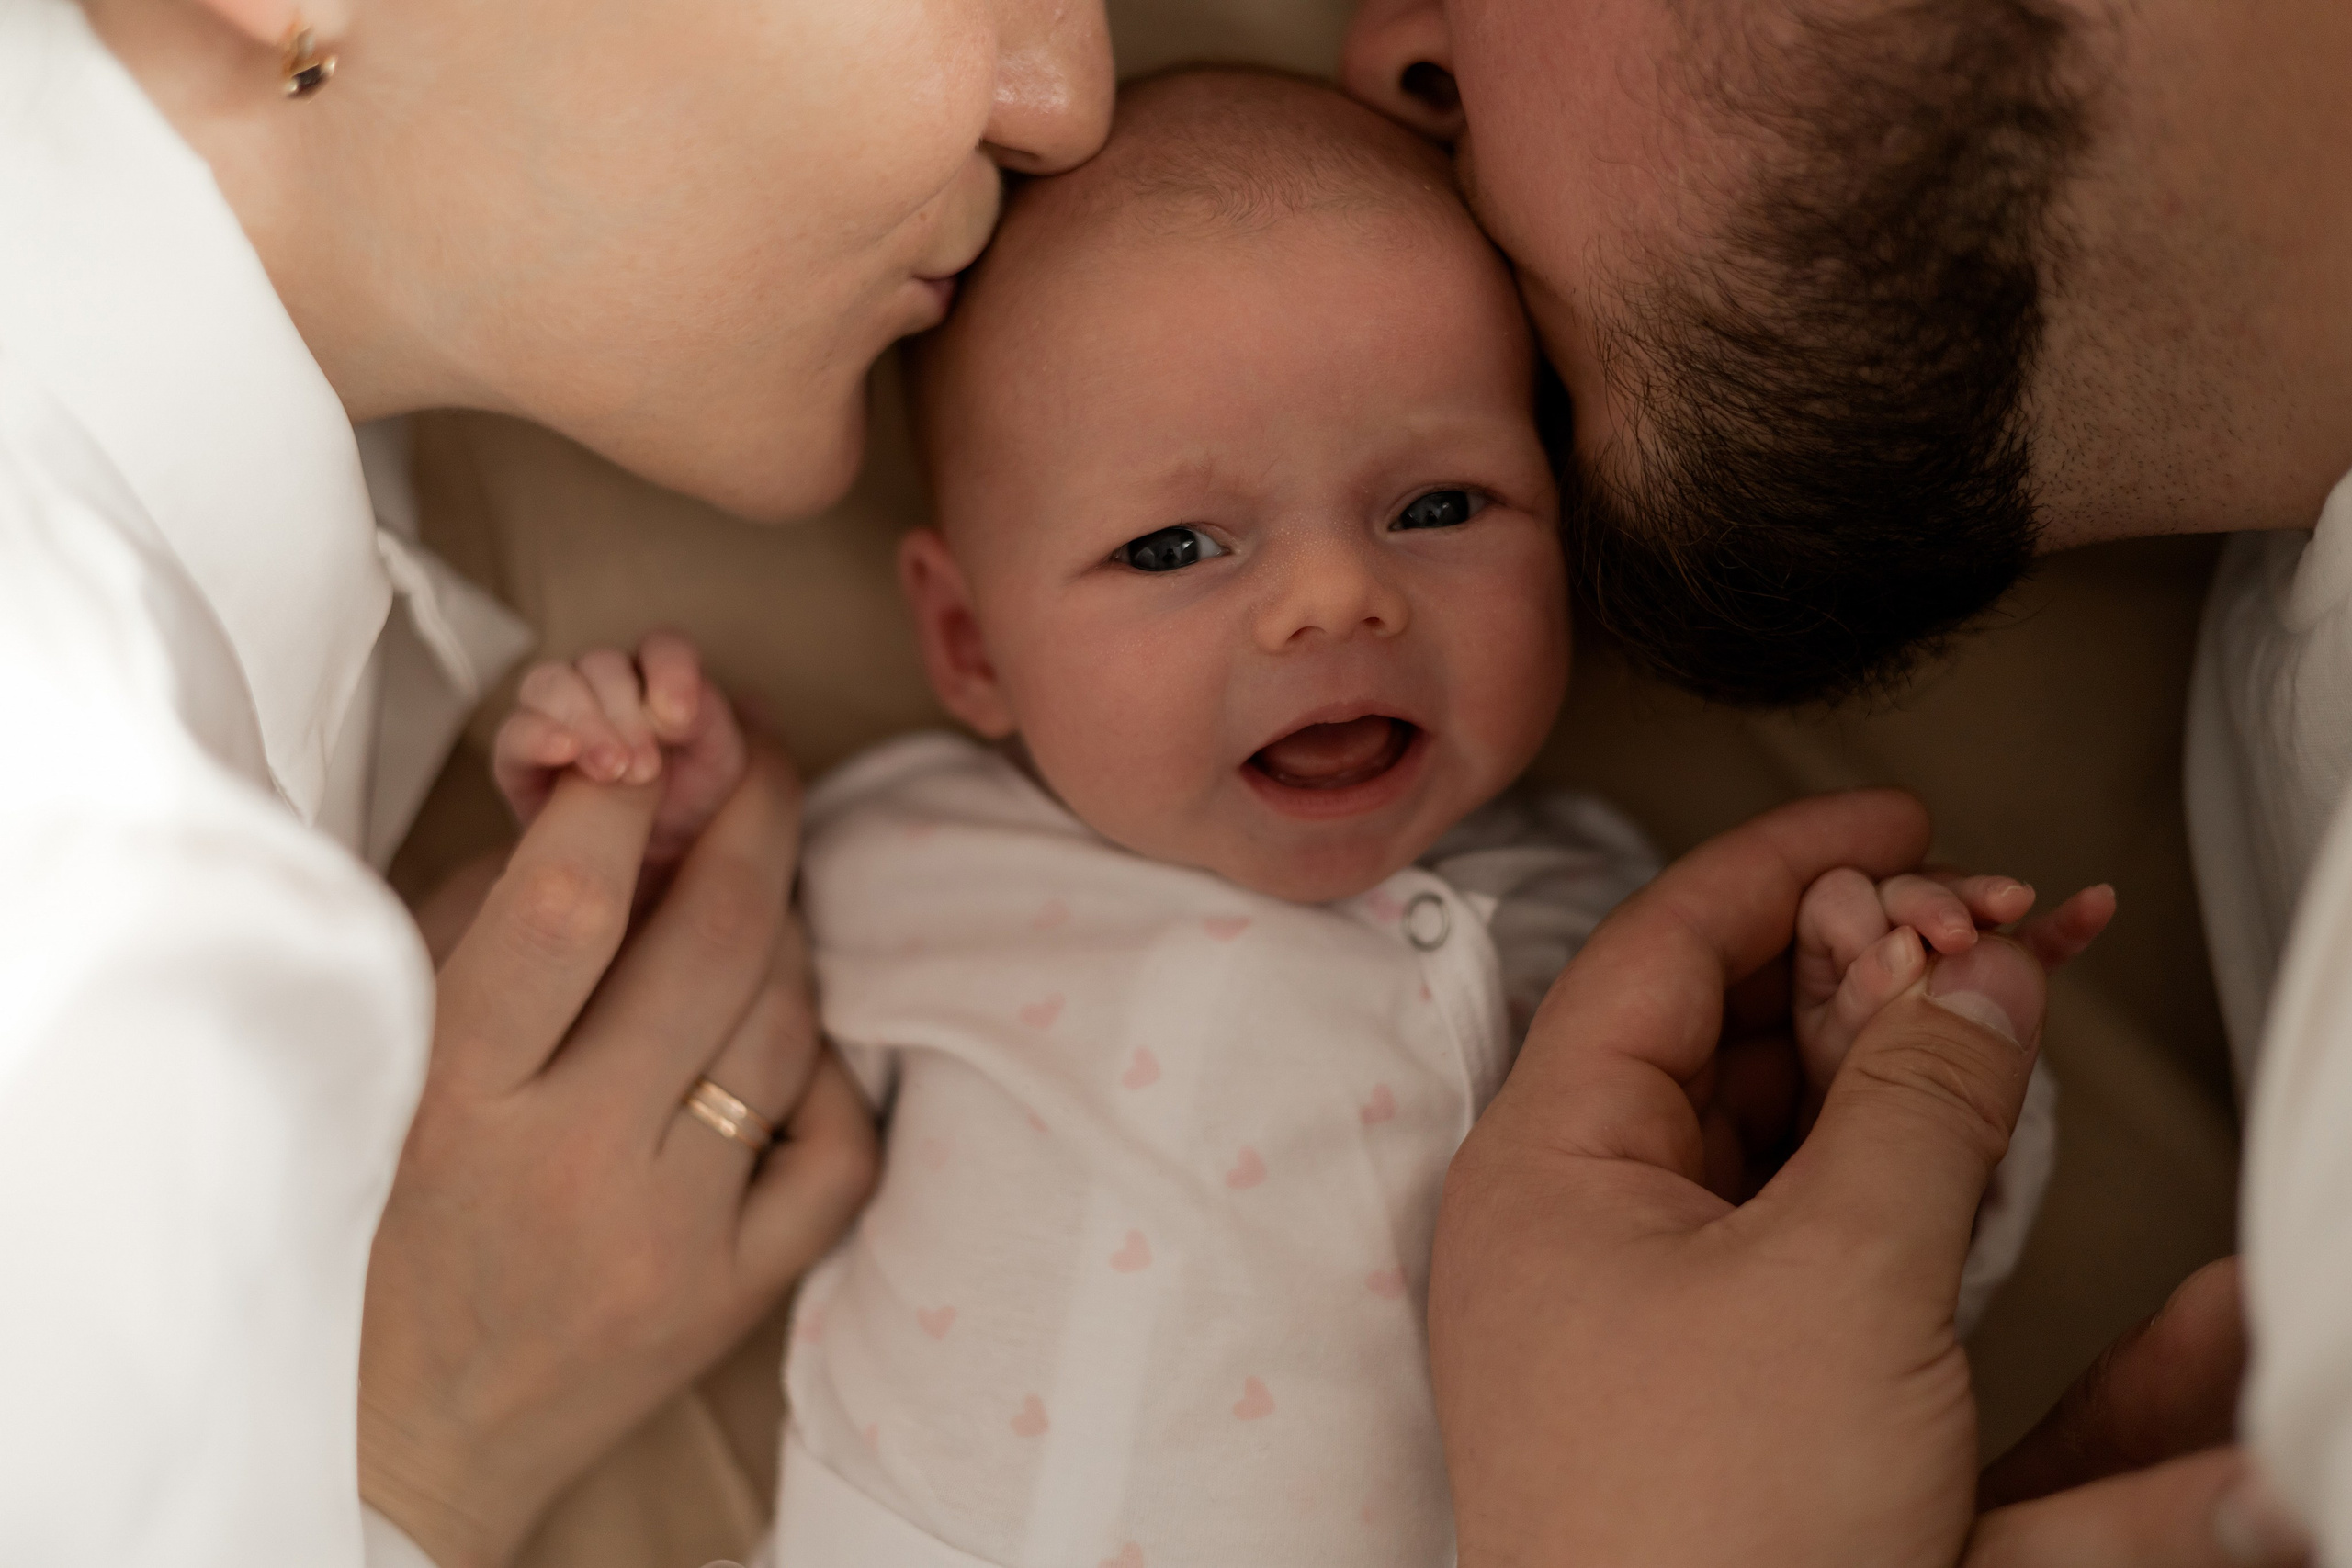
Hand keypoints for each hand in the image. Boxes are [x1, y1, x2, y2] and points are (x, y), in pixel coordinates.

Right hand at [359, 746, 874, 1567]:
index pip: (566, 905)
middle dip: (751, 816)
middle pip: (712, 943)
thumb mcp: (382, 1061)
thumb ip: (481, 928)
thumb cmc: (374, 1218)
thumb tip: (602, 797)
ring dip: (785, 937)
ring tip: (755, 903)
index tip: (646, 734)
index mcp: (456, 1096)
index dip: (621, 794)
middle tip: (758, 756)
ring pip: (786, 1029)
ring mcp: (670, 1236)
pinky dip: (829, 1075)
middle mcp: (574, 1164)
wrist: (397, 1437)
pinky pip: (838, 1149)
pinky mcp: (733, 1297)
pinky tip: (788, 1048)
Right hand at [493, 631, 746, 886]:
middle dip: (626, 710)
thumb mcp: (718, 762)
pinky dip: (537, 735)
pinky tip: (565, 753)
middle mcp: (601, 688)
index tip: (682, 718)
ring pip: (551, 683)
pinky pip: (514, 731)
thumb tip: (676, 709)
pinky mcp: (520, 758)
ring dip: (584, 721)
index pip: (660, 648)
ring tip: (613, 770)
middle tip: (647, 766)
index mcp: (654, 679)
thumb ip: (707, 721)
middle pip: (601, 664)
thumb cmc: (689, 801)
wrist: (650, 864)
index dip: (671, 670)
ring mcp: (555, 717)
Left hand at [1428, 792, 2304, 1567]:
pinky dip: (1922, 1201)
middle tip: (1994, 933)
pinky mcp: (1736, 1389)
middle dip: (1872, 972)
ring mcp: (1658, 1311)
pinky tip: (2011, 1190)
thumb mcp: (1837, 1279)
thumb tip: (1979, 978)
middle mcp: (1587, 1225)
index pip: (1660, 949)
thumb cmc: (1698, 1541)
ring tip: (2010, 1028)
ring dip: (1909, 1078)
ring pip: (1792, 1140)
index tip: (1895, 820)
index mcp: (1551, 1164)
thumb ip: (1920, 1102)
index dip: (1785, 861)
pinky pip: (1830, 1248)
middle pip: (1733, 1036)